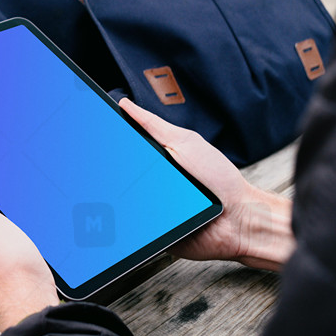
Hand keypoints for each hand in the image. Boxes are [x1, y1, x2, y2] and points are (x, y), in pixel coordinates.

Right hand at [119, 98, 294, 271]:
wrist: (238, 219)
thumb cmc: (219, 180)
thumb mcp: (185, 143)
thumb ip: (155, 126)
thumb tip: (127, 105)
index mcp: (157, 158)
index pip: (125, 146)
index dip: (111, 139)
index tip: (97, 130)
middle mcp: (150, 181)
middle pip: (119, 171)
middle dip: (115, 166)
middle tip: (118, 162)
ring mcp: (148, 204)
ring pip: (121, 197)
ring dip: (124, 192)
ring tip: (143, 188)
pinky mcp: (149, 229)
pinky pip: (131, 221)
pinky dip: (132, 215)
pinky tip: (142, 208)